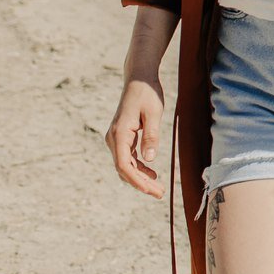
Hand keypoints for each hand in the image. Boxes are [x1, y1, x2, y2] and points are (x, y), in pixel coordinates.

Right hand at [104, 79, 165, 196]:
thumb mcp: (154, 113)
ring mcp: (116, 139)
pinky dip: (139, 167)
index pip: (124, 165)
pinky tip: (152, 173)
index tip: (150, 190)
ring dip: (140, 178)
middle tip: (159, 194)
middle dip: (141, 183)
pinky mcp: (122, 137)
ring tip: (157, 188)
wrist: (138, 79)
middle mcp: (113, 139)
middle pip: (124, 169)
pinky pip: (128, 158)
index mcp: (119, 134)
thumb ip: (151, 136)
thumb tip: (150, 160)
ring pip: (125, 165)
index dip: (136, 180)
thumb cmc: (148, 94)